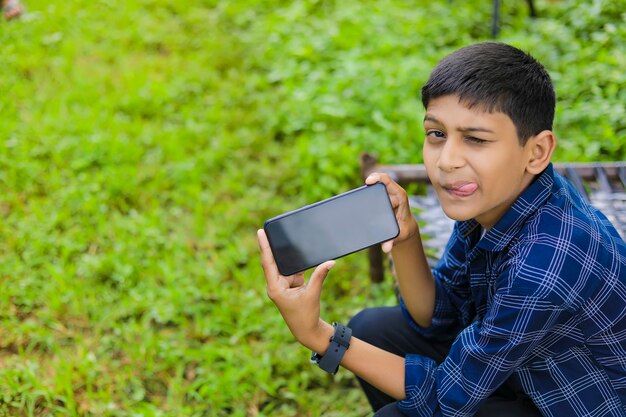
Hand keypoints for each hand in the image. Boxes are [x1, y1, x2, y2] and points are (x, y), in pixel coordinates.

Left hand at [257, 229, 334, 350]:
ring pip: (284, 265)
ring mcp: (282, 284)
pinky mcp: (290, 285)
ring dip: (287, 254)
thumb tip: (330, 261)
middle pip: (273, 261)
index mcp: (275, 287)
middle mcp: (275, 284)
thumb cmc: (305, 315)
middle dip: (273, 246)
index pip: (268, 262)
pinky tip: (298, 251)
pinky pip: (292, 269)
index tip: (260, 232)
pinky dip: (296, 263)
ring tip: (287, 237)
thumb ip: (320, 276)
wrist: (306, 331)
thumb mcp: (313, 294)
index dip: (265, 246)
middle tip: (271, 227)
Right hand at [365, 173, 418, 252]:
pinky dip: (369, 189)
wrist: (405, 229)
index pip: (393, 186)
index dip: (381, 179)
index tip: (369, 181)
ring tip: (359, 191)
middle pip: (385, 183)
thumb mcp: (399, 237)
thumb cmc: (403, 231)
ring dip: (371, 185)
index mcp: (401, 201)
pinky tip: (359, 192)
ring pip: (380, 185)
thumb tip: (386, 248)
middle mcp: (395, 196)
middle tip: (365, 185)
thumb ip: (393, 241)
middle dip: (374, 180)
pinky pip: (377, 190)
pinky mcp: (384, 198)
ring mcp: (389, 196)